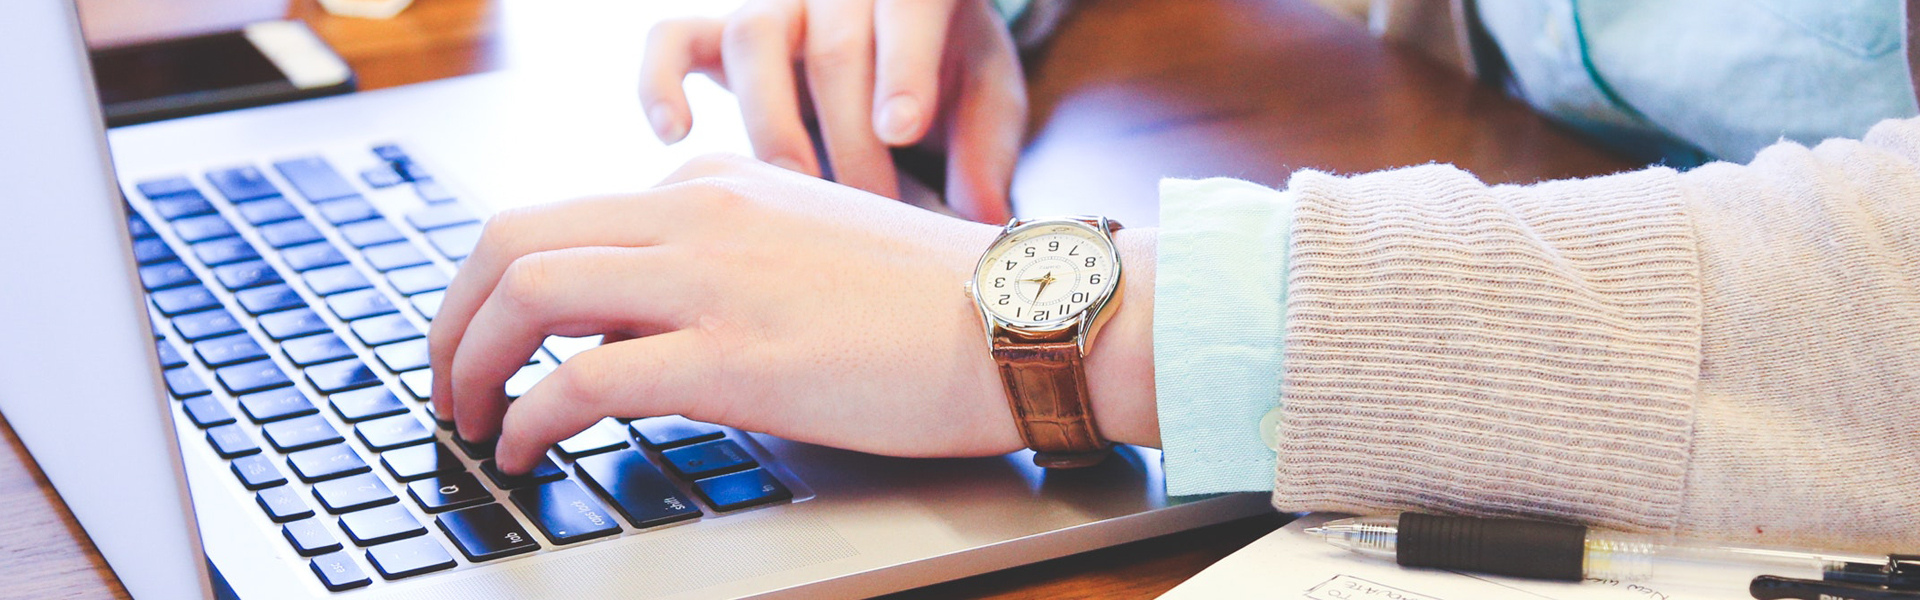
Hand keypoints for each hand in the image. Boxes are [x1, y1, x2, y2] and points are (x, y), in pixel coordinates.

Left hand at [428, 155, 1103, 473]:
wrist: (1023, 318)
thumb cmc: (933, 302)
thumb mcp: (804, 249)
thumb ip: (715, 268)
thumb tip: (628, 331)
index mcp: (713, 185)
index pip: (561, 218)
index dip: (497, 288)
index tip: (487, 341)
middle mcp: (697, 212)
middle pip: (513, 239)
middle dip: (453, 317)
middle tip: (445, 381)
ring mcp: (712, 279)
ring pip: (529, 294)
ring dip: (470, 362)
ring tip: (468, 420)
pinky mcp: (733, 355)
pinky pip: (584, 378)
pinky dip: (528, 417)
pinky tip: (525, 450)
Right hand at [639, 0, 1024, 223]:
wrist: (897, 48)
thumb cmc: (945, 77)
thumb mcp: (985, 102)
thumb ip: (987, 150)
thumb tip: (985, 217)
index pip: (909, 7)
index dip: (905, 66)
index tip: (902, 131)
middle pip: (834, 47)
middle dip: (853, 139)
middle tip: (871, 210)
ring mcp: (775, 9)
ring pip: (753, 38)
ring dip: (774, 124)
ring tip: (796, 195)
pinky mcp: (717, 36)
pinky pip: (671, 40)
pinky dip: (660, 82)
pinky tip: (675, 137)